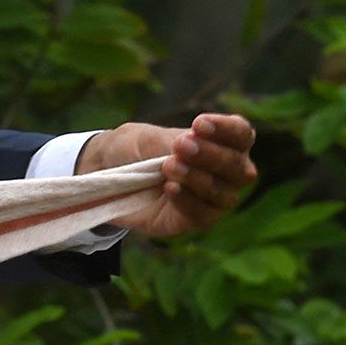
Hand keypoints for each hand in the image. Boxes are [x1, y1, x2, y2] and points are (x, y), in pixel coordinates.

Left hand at [76, 112, 257, 238]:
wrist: (103, 172)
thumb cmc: (133, 149)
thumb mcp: (147, 138)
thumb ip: (171, 143)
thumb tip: (192, 146)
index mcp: (220, 142)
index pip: (242, 135)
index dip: (227, 129)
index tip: (198, 123)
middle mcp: (224, 173)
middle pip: (238, 167)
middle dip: (212, 155)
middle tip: (181, 146)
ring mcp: (210, 199)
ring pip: (224, 194)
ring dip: (198, 179)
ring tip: (169, 166)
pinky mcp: (192, 220)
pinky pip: (202, 216)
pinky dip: (188, 201)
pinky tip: (169, 189)